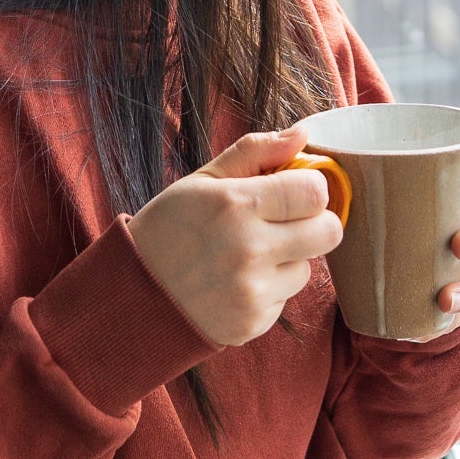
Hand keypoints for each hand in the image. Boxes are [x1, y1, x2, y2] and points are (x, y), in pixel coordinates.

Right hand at [126, 125, 343, 346]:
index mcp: (236, 205)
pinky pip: (286, 298)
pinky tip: (236, 282)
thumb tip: (302, 134)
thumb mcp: (203, 180)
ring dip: (288, 259)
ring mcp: (252, 292)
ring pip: (308, 268)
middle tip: (286, 220)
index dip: (309, 186)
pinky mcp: (253, 324)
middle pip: (329, 232)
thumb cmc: (168, 227)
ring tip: (247, 255)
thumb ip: (255, 152)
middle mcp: (249, 250)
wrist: (131, 295)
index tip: (292, 188)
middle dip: (314, 221)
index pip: (316, 192)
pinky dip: (269, 289)